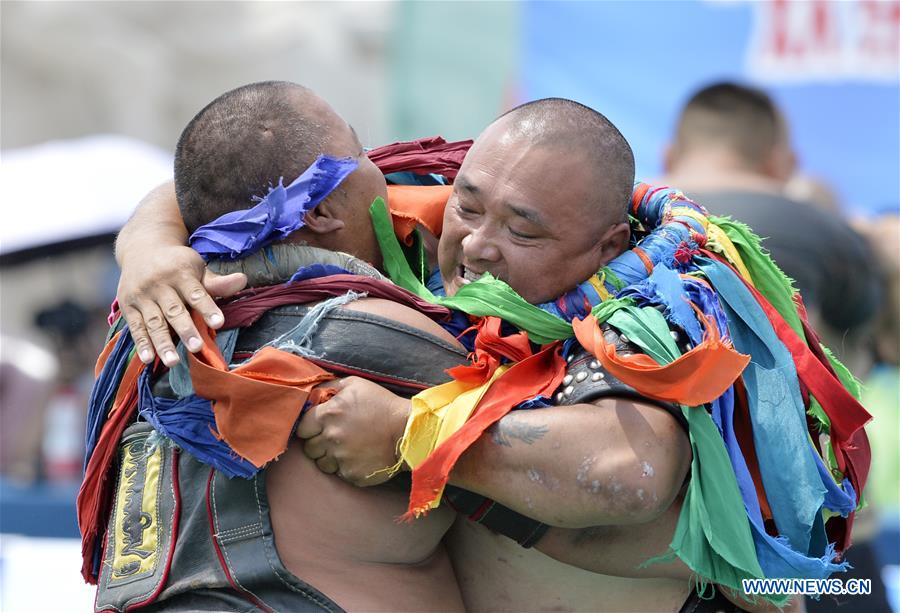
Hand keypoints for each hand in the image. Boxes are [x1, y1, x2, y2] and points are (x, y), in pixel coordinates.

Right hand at [117, 244, 246, 365]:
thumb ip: (217, 281)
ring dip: (162, 342)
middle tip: (197, 347)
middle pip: (174, 310)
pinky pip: (135, 327)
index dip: (207, 307)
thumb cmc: (177, 265)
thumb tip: (243, 280)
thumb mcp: (197, 267)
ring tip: (173, 361)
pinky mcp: (128, 306)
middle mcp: (159, 284)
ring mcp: (141, 295)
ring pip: (154, 322)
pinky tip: (148, 359)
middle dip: (185, 329)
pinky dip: (141, 343)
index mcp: (180, 272)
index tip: (218, 323)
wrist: (142, 248)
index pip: (196, 293)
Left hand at [296, 377, 410, 485]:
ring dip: (329, 457)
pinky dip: (346, 467)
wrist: (407, 430)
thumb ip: (329, 387)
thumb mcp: (355, 385)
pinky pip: (339, 474)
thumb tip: (312, 395)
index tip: (319, 427)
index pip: (301, 428)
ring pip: (321, 463)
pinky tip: (359, 457)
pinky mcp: (352, 474)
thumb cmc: (382, 404)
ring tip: (347, 448)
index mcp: (327, 415)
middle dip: (318, 443)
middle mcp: (330, 438)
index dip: (309, 427)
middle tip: (335, 438)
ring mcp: (341, 459)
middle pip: (309, 448)